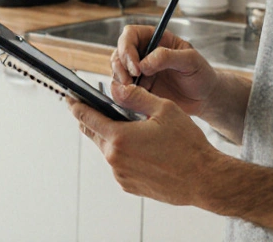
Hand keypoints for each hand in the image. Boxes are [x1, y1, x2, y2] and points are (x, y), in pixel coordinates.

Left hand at [69, 83, 220, 204]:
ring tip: (131, 127)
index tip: (69, 99)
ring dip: (113, 137)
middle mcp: (115, 159)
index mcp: (120, 137)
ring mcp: (121, 175)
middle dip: (92, 119)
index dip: (76, 106)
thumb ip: (136, 96)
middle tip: (93, 107)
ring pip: (108, 149)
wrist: (204, 180)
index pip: (87, 117)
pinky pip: (119, 164)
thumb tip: (115, 87)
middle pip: (94, 133)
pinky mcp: (129, 186)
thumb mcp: (164, 110)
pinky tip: (143, 148)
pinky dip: (125, 153)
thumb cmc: (187, 144)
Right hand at [111, 25, 217, 117]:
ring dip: (120, 81)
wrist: (205, 98)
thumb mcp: (191, 61)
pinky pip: (122, 89)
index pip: (130, 34)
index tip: (137, 67)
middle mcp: (143, 53)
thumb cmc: (202, 74)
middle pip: (119, 52)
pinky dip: (123, 94)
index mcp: (155, 39)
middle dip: (120, 67)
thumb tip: (144, 64)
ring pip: (117, 71)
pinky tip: (136, 100)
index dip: (127, 48)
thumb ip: (167, 57)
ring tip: (133, 92)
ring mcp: (139, 72)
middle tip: (130, 82)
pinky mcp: (139, 89)